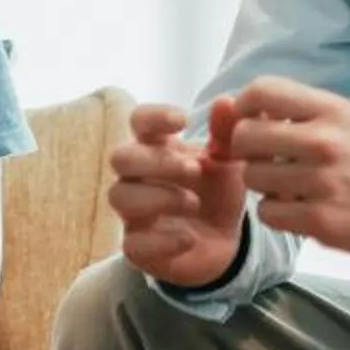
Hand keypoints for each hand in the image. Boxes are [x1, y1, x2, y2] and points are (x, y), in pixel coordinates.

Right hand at [107, 99, 249, 287]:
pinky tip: (189, 238)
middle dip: (156, 161)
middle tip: (194, 169)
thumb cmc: (217, 194)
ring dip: (158, 196)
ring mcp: (133, 213)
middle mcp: (137, 178)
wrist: (226, 244)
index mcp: (157, 150)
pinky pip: (133, 243)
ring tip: (194, 204)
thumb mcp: (229, 163)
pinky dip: (163, 240)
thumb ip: (226, 134)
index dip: (154, 117)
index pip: (139, 122)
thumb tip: (226, 101)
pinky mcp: (138, 248)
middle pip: (120, 157)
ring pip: (119, 196)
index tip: (183, 120)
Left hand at [223, 76, 349, 261]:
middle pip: (244, 137)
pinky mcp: (324, 220)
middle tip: (267, 163)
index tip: (249, 124)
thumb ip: (298, 113)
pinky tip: (302, 211)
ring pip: (252, 179)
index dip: (242, 109)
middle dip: (248, 153)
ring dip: (265, 187)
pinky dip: (279, 215)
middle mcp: (325, 141)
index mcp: (330, 110)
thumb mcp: (346, 120)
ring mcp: (323, 181)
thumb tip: (237, 108)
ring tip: (293, 189)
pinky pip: (268, 214)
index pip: (260, 91)